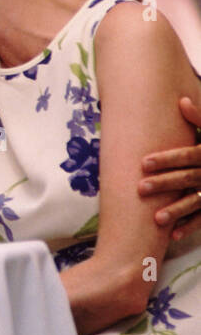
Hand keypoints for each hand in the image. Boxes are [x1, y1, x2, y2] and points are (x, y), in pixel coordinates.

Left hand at [144, 96, 200, 240]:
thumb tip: (182, 100)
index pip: (189, 155)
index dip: (168, 159)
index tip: (143, 163)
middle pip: (189, 178)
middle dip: (165, 184)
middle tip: (140, 189)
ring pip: (197, 202)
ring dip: (177, 210)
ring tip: (156, 219)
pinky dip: (191, 226)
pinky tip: (173, 234)